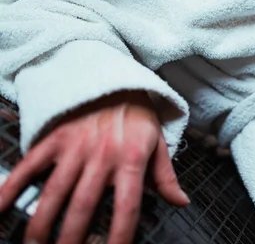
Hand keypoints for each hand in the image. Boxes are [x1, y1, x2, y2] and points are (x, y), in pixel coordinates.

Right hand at [0, 91, 189, 243]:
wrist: (117, 81)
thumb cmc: (139, 117)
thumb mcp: (159, 143)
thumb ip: (166, 176)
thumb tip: (181, 202)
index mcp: (132, 160)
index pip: (127, 206)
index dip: (121, 235)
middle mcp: (103, 156)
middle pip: (85, 204)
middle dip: (72, 237)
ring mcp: (76, 147)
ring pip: (55, 191)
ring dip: (43, 223)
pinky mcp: (56, 138)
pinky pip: (30, 164)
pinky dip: (12, 186)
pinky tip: (1, 207)